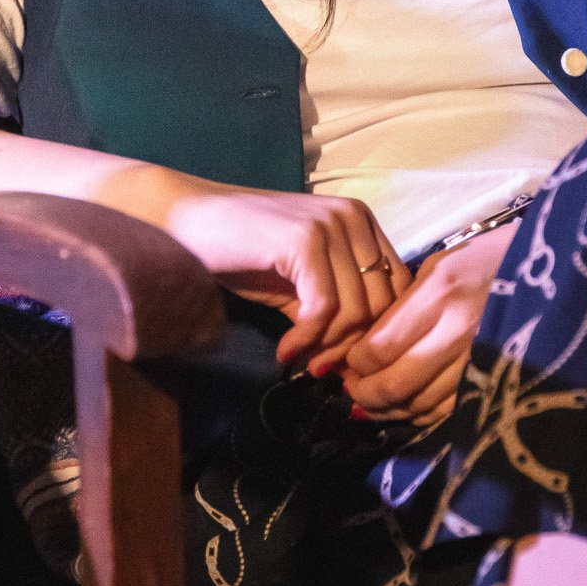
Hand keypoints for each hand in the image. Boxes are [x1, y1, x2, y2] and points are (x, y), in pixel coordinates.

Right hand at [156, 180, 409, 364]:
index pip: (399, 289)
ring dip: (327, 347)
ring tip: (298, 357)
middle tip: (321, 368)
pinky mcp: (304, 241)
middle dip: (353, 346)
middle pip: (383, 304)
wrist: (186, 221)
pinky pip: (324, 309)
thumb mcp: (301, 283)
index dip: (378, 333)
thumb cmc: (241, 253)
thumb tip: (361, 365)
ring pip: (357, 310)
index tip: (345, 361)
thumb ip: (337, 311)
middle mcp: (353, 217)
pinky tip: (285, 348)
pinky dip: (307, 339)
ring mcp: (330, 224)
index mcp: (361, 222)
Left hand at [330, 219, 512, 421]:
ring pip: (421, 404)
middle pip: (396, 383)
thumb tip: (369, 347)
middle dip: (365, 394)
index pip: (380, 347)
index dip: (355, 365)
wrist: (552, 272)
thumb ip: (404, 306)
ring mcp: (481, 359)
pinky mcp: (497, 380)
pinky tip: (408, 409)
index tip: (345, 365)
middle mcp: (459, 331)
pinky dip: (422, 416)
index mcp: (441, 293)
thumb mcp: (440, 267)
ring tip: (372, 404)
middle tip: (351, 392)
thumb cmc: (488, 260)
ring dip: (389, 411)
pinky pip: (449, 411)